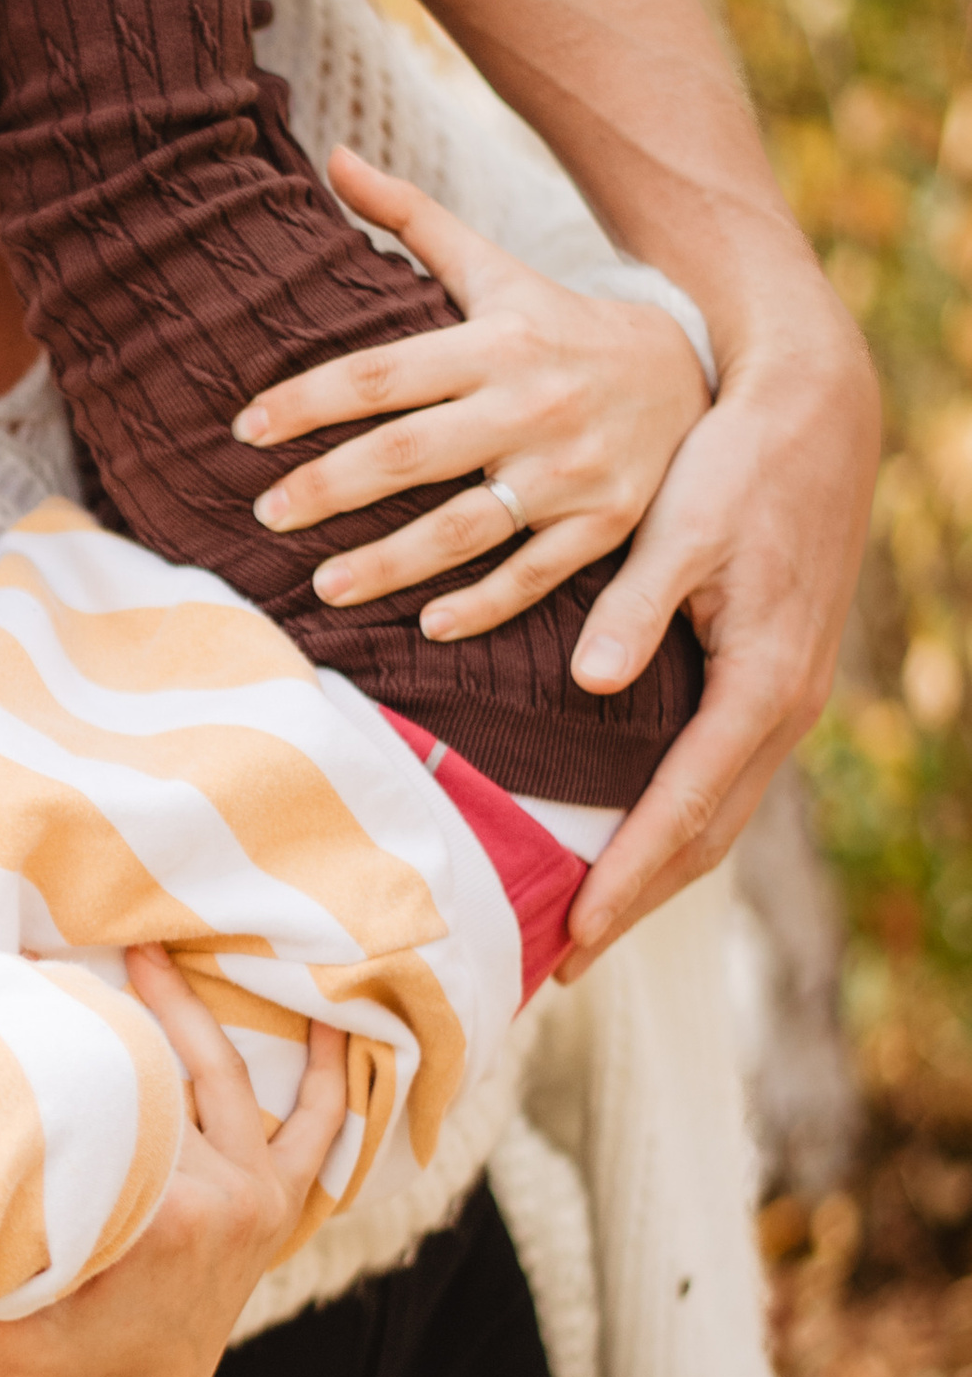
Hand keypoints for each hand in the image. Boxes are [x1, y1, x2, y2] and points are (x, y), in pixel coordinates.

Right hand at [0, 957, 347, 1376]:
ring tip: (148, 955)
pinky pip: (318, 1130)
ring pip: (227, 1078)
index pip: (113, 1114)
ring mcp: (257, 1201)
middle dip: (117, 1015)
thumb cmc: (63, 1369)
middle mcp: (223, 1203)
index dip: (60, 1052)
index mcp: (162, 1223)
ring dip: (190, 1012)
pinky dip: (333, 1075)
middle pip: (164, 1079)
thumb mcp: (2, 1346)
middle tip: (58, 959)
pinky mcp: (276, 1204)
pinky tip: (331, 1021)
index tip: (16, 994)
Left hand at [231, 150, 709, 638]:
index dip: (309, 400)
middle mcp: (530, 408)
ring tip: (319, 585)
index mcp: (497, 343)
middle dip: (330, 486)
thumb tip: (335, 156)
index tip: (246, 429)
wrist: (691, 373)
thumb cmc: (562, 324)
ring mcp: (570, 474)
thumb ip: (413, 219)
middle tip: (263, 513)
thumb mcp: (497, 268)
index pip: (383, 373)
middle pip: (411, 453)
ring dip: (389, 563)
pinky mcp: (602, 528)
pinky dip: (482, 605)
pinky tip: (426, 626)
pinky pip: (534, 577)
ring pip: (465, 527)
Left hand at [559, 293, 879, 960]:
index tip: (572, 929)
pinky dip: (678, 826)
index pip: (683, 807)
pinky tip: (633, 844)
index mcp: (761, 681)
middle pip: (706, 836)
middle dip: (636, 902)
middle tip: (562, 960)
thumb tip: (587, 681)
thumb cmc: (740, 464)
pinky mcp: (774, 681)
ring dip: (657, 875)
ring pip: (720, 815)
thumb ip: (632, 607)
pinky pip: (723, 779)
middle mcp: (784, 706)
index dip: (626, 876)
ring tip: (588, 927)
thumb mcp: (682, 528)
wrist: (815, 416)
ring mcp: (787, 699)